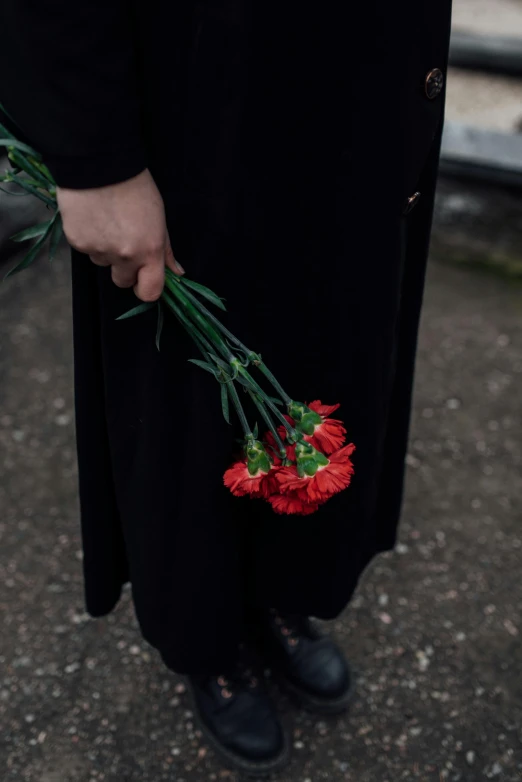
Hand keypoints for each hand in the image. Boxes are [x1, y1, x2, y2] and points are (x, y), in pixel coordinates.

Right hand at [56, 168, 184, 300]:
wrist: (100, 164)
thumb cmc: (135, 187)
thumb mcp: (159, 218)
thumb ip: (165, 250)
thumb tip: (177, 272)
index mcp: (149, 251)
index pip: (149, 292)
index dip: (146, 288)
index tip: (144, 279)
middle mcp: (124, 256)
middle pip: (123, 282)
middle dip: (125, 269)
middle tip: (124, 242)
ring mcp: (99, 251)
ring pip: (103, 264)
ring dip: (106, 251)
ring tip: (107, 223)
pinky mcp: (78, 243)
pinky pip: (86, 250)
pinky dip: (90, 239)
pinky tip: (93, 218)